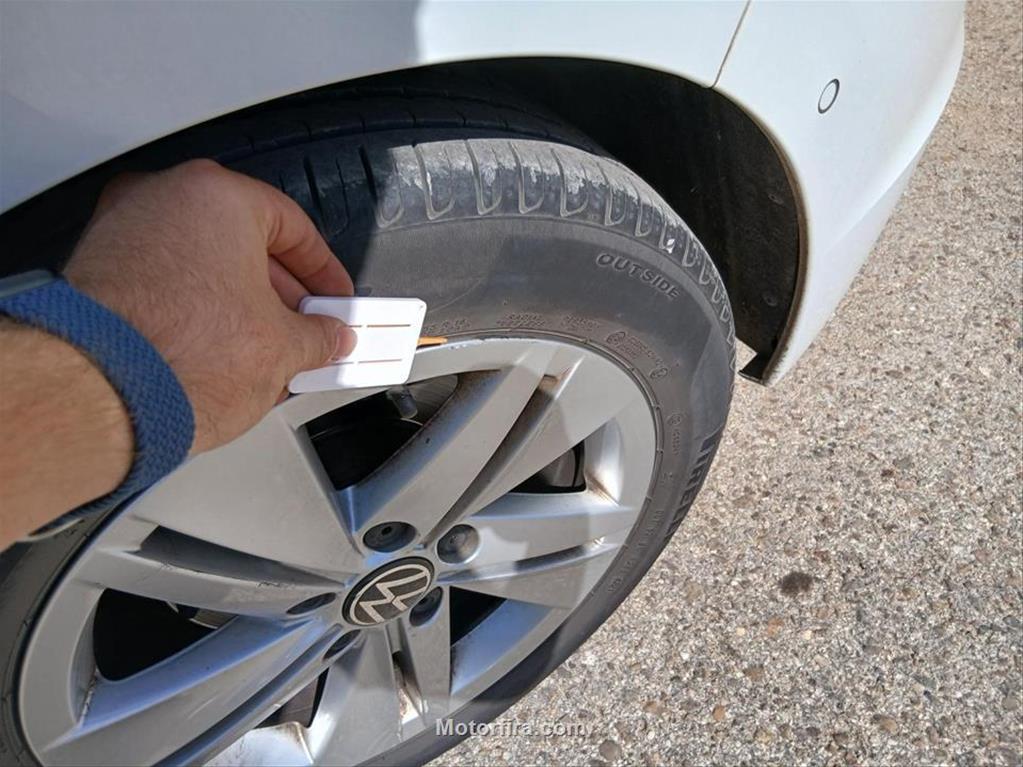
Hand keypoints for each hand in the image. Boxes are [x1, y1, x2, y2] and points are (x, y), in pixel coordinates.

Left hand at [64, 159, 356, 453]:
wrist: (100, 393)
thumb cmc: (176, 353)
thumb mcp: (282, 348)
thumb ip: (318, 335)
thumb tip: (326, 338)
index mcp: (216, 195)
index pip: (292, 226)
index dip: (324, 272)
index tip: (334, 299)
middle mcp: (163, 200)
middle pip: (243, 243)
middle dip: (281, 294)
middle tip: (306, 329)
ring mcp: (122, 233)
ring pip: (202, 264)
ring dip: (239, 307)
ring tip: (263, 352)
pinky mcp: (96, 272)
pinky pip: (165, 284)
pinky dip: (196, 313)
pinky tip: (218, 354)